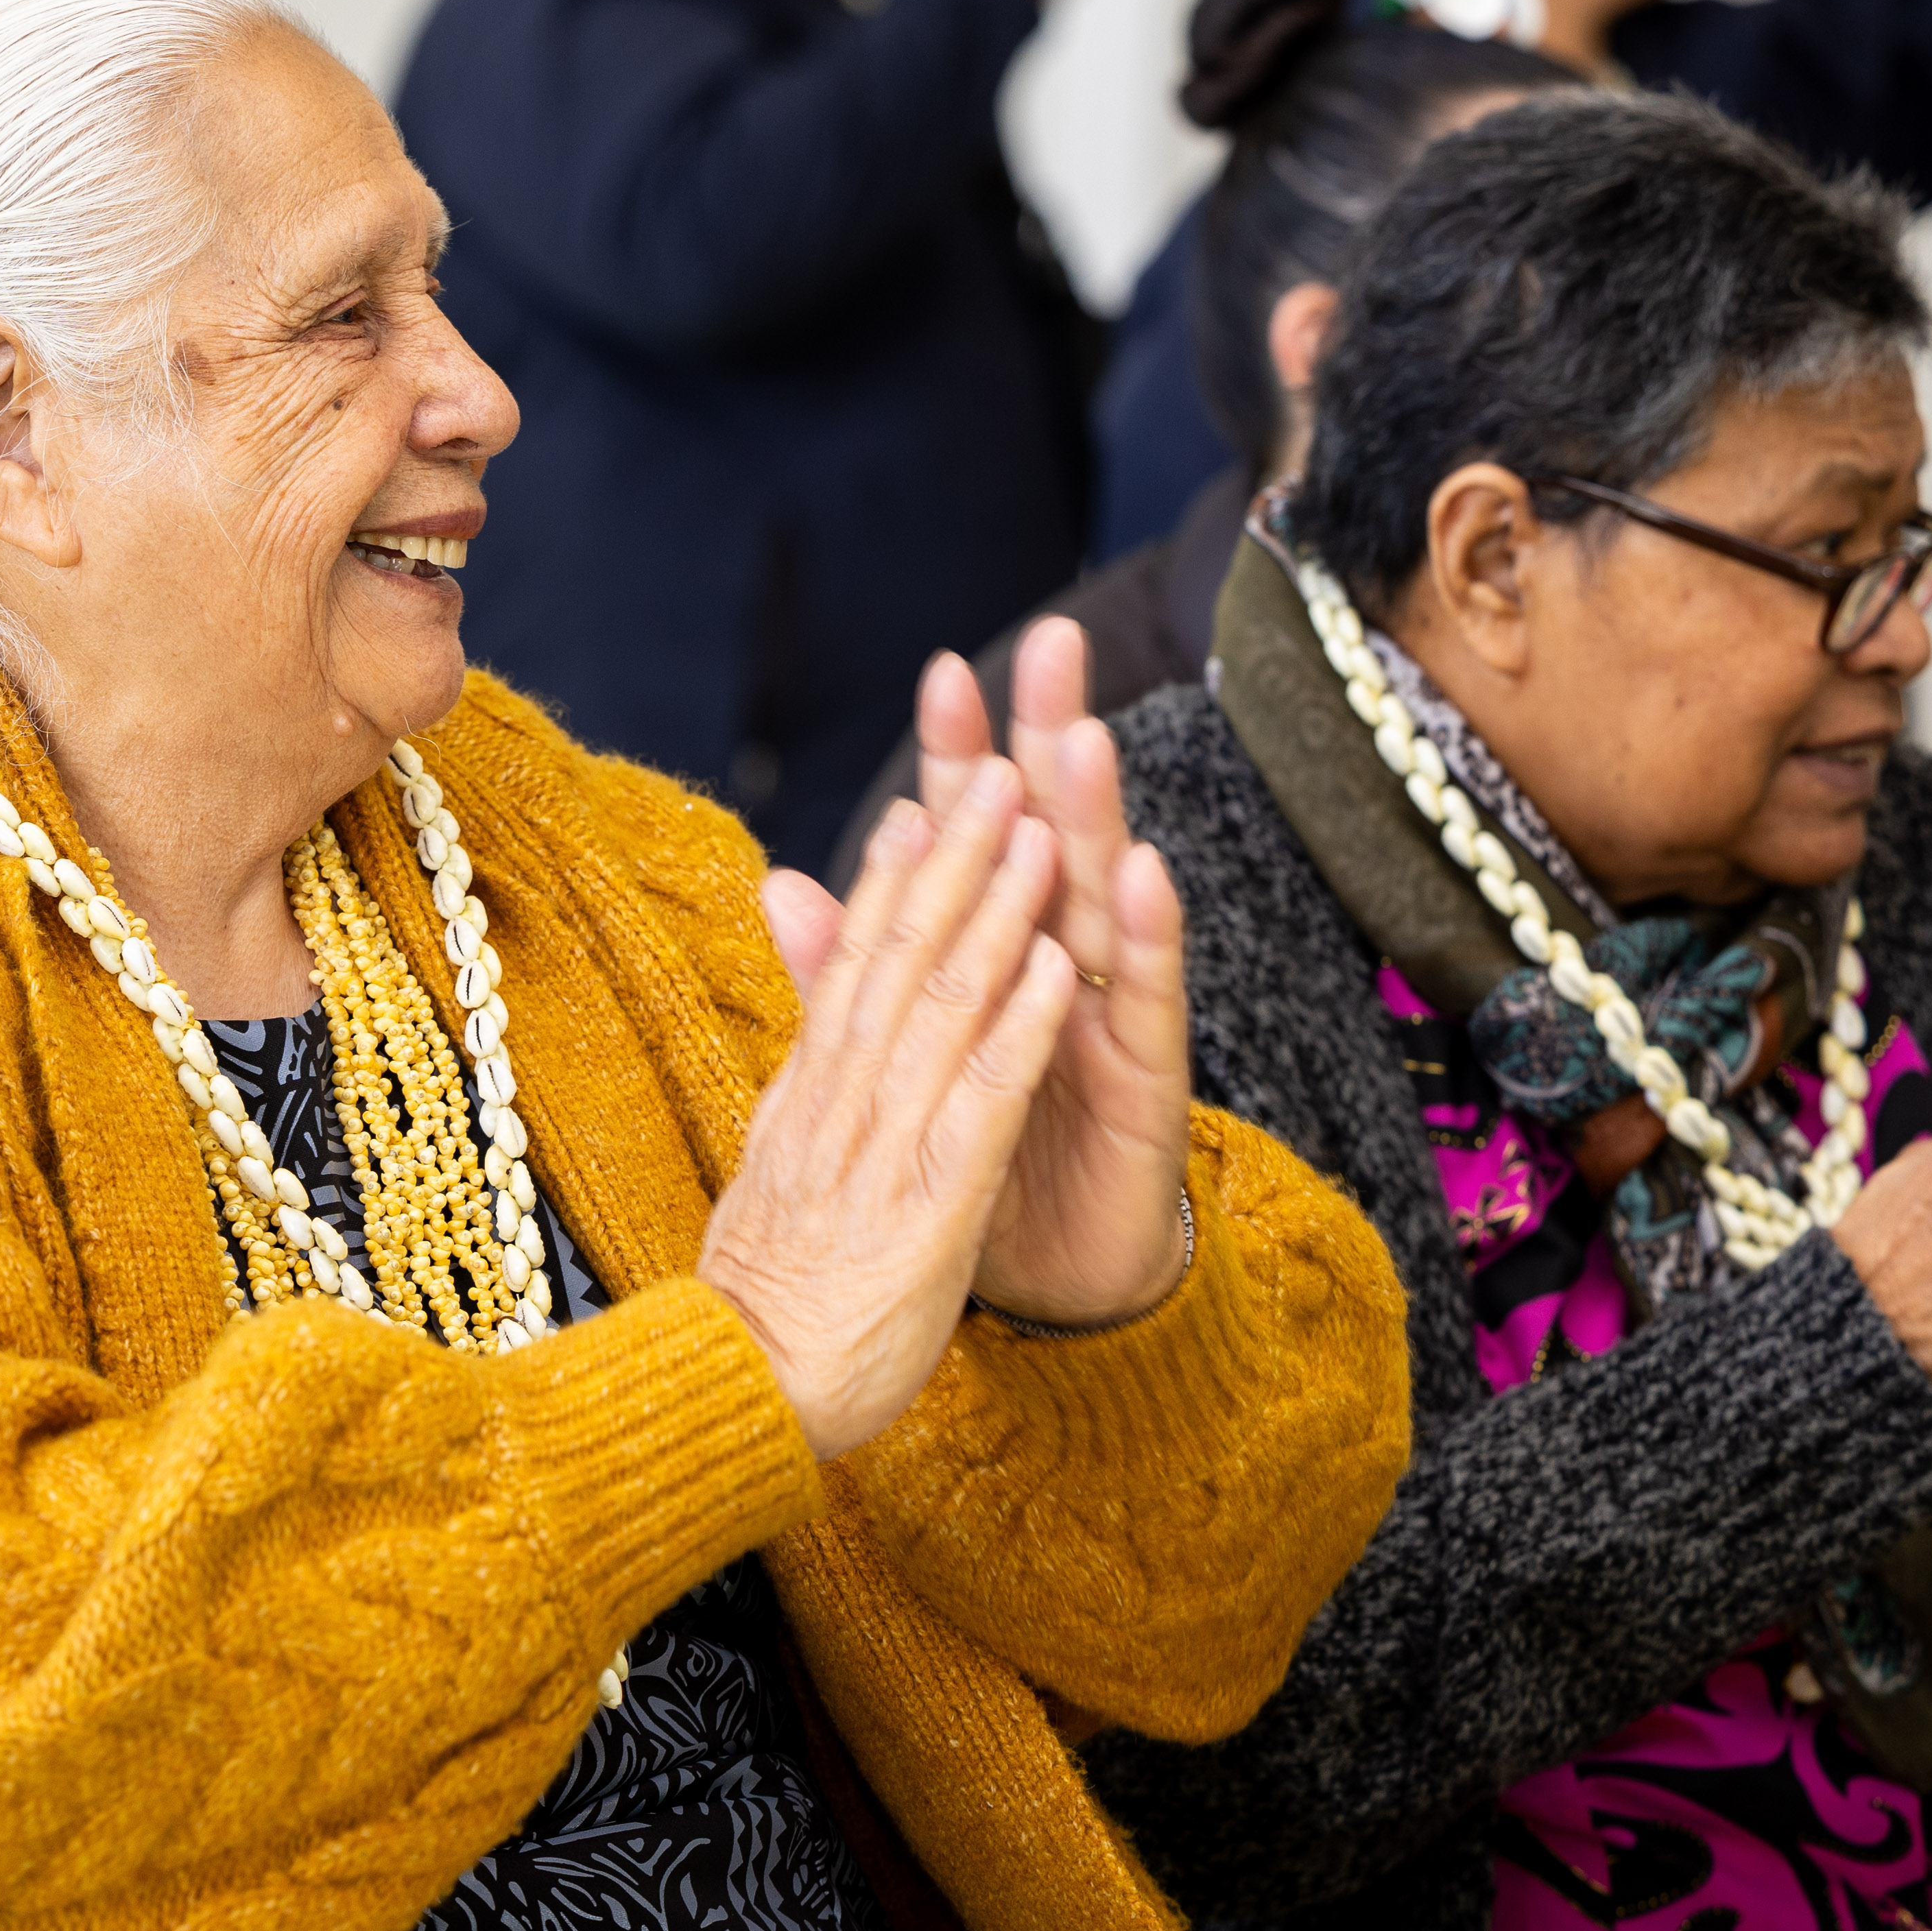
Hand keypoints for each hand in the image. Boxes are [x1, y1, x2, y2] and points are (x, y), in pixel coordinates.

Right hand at [700, 761, 1080, 1458]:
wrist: (729, 1407)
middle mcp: (836, 1106)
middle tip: (995, 765)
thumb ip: (791, 1097)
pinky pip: (978, 1105)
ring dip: (995, 911)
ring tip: (1038, 825)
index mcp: (803, 1103)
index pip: (852, 971)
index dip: (891, 882)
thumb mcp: (766, 1180)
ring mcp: (878, 1152)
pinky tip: (1056, 967)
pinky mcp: (924, 1211)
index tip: (924, 802)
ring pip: (943, 1008)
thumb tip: (778, 1066)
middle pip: (897, 960)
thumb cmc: (760, 1310)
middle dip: (953, 858)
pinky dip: (1018, 1029)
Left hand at [920, 619, 1193, 1323]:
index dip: (959, 762)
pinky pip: (1149, 1004)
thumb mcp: (902, 1066)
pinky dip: (1146, 941)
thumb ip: (850, 973)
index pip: (972, 842)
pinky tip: (1142, 877)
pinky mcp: (1147, 1084)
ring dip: (1096, 816)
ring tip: (1081, 737)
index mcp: (995, 958)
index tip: (944, 671)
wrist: (1048, 1284)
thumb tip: (782, 882)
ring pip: (1104, 900)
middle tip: (1051, 646)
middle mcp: (1060, 967)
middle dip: (1046, 741)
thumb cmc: (984, 1164)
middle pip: (1051, 836)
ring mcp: (1108, 1019)